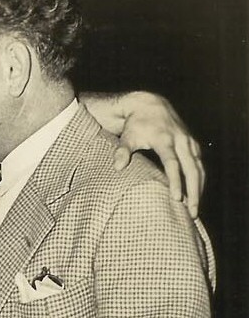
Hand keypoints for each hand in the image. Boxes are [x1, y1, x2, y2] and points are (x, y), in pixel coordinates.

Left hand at [112, 91, 204, 216]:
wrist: (150, 104)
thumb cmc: (136, 124)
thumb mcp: (127, 136)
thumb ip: (122, 151)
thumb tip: (118, 166)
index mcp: (165, 140)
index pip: (173, 164)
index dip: (175, 181)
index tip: (176, 198)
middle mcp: (181, 140)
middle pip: (192, 169)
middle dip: (193, 191)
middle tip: (192, 213)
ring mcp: (189, 142)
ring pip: (199, 168)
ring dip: (199, 188)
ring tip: (195, 210)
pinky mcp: (192, 144)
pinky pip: (200, 164)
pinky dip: (200, 180)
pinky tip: (196, 194)